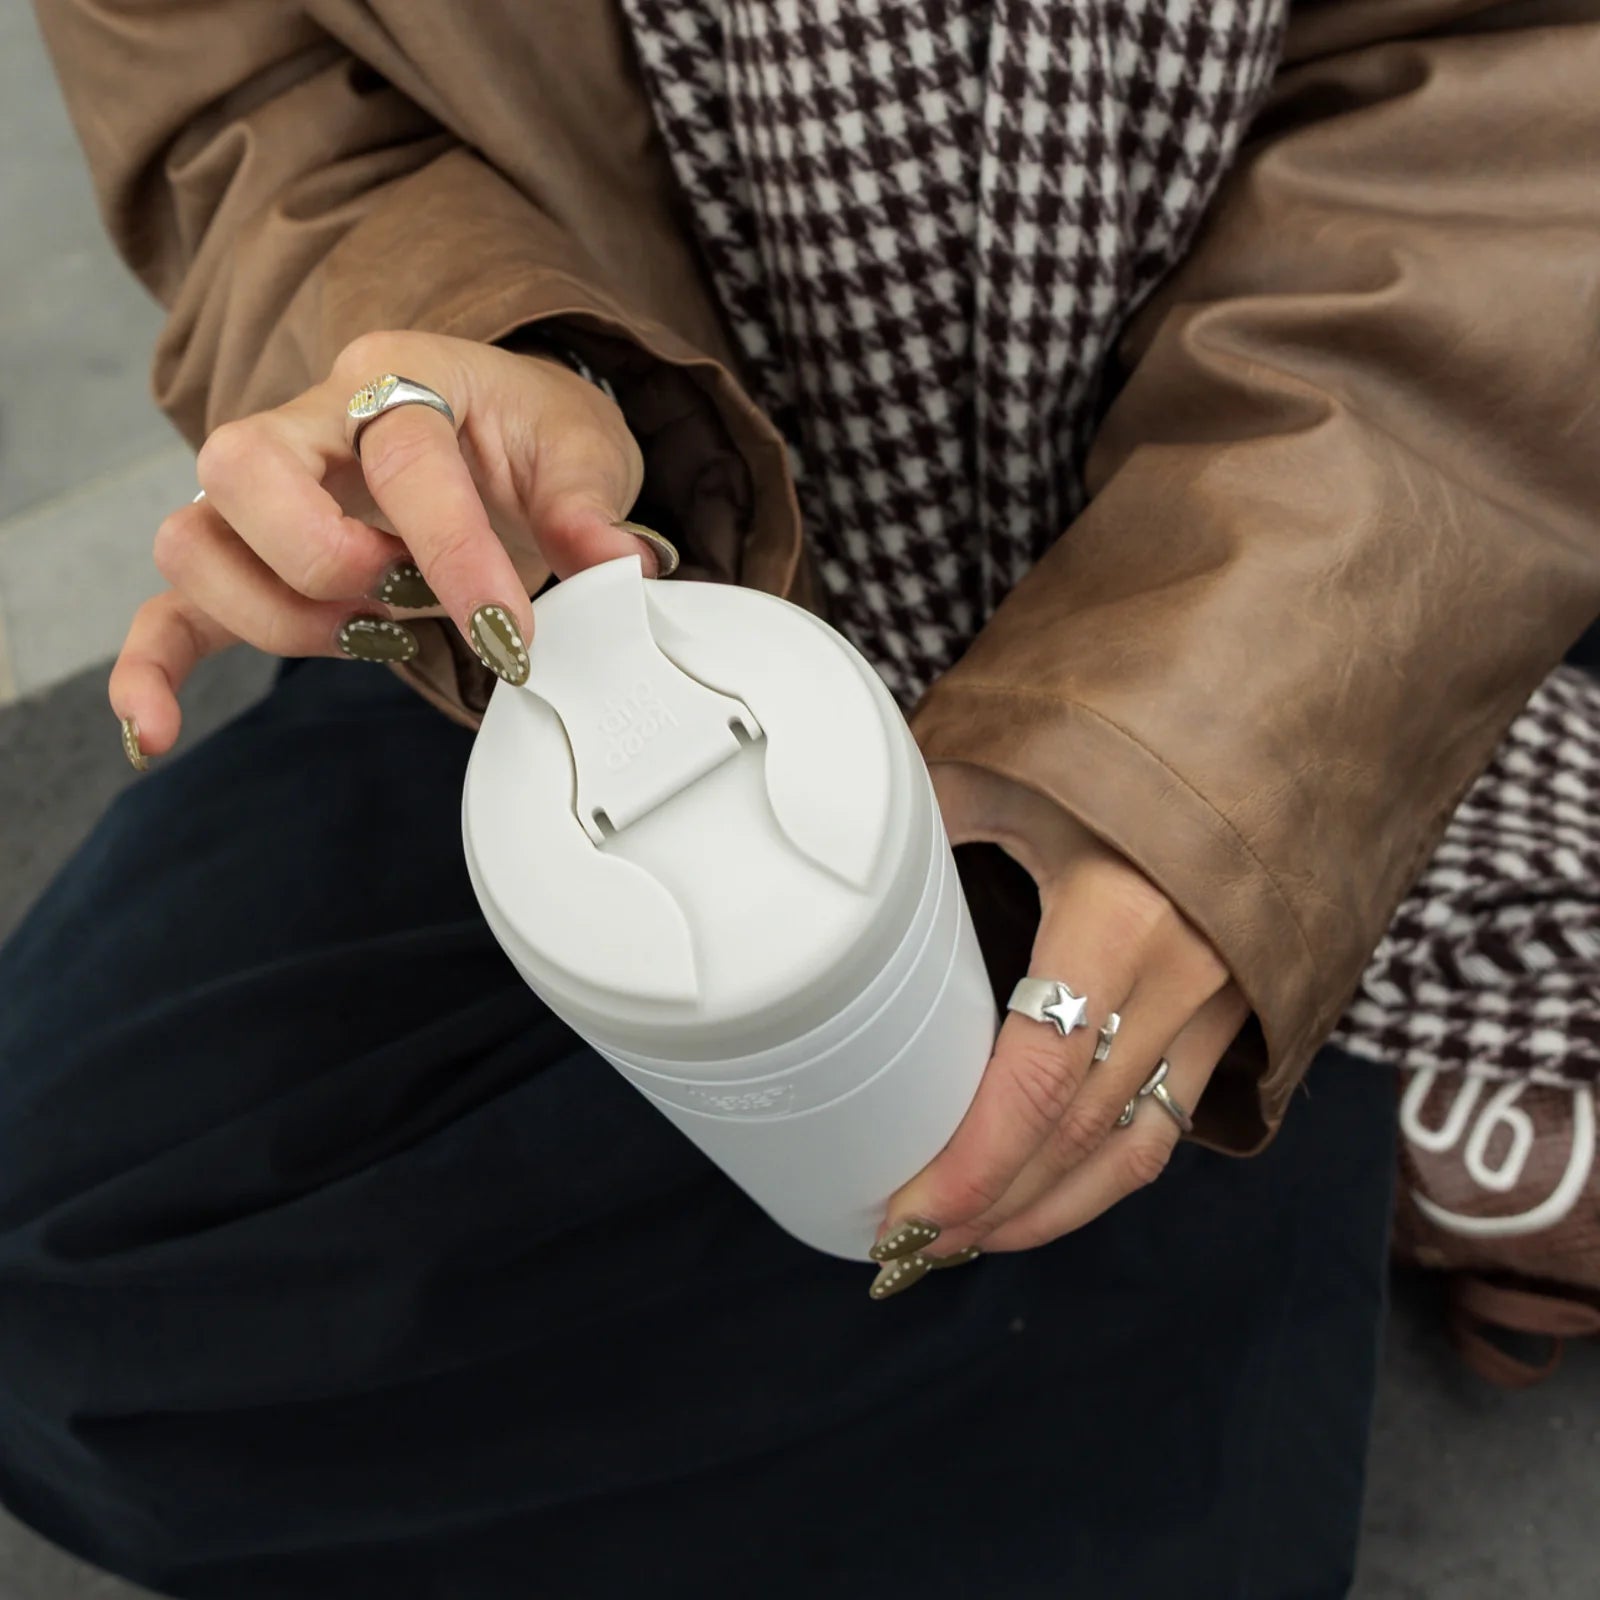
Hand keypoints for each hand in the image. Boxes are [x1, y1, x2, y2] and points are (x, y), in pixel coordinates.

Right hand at [111, 329, 668, 762]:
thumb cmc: (528, 435)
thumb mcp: (583, 451)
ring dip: (284, 616)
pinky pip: (170, 608)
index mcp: (401, 376)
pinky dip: (152, 669)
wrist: (496, 431)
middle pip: (242, 467)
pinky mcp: (249, 559)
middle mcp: (311, 420)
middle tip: (409, 607)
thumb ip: (589, 507)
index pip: (400, 456)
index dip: (453, 557)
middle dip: (328, 562)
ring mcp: (265, 494)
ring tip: (379, 634)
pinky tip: (155, 730)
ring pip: (197, 542)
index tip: (510, 635)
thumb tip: (617, 567)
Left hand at [866, 762, 1248, 1297]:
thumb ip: (928, 814)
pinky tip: (1043, 1194)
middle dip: (992, 1208)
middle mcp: (1185, 976)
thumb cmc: (1132, 737)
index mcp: (1120, 916)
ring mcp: (1222, 1005)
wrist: (1272, 727)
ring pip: (1131, 1149)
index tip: (906, 1212)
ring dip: (1046, 1211)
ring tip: (966, 1244)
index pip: (1039, 1080)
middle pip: (1079, 1136)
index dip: (971, 1164)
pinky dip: (1100, 1175)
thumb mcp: (1018, 765)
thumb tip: (837, 856)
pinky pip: (1166, 1123)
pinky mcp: (1236, 1017)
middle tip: (910, 1250)